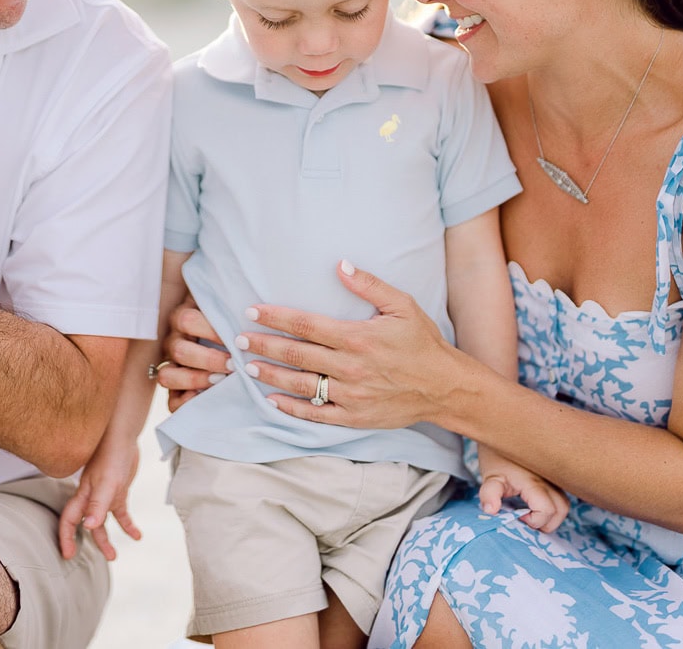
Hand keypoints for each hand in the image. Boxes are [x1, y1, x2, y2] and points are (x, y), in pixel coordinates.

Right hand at [57, 434, 142, 561]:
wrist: (124, 434)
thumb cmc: (112, 455)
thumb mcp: (107, 482)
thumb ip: (97, 504)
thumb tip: (89, 526)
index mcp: (84, 495)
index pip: (69, 520)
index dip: (66, 537)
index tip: (68, 554)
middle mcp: (91, 497)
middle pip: (84, 524)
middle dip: (84, 542)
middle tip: (81, 558)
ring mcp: (105, 495)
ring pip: (102, 522)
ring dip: (105, 539)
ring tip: (113, 556)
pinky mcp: (118, 491)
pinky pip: (121, 513)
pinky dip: (127, 525)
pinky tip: (137, 536)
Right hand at [153, 297, 228, 410]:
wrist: (231, 347)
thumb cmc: (231, 324)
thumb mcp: (228, 310)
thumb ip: (230, 308)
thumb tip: (247, 309)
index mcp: (182, 319)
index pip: (188, 321)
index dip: (211, 331)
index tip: (236, 340)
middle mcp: (173, 342)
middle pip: (179, 351)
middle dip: (209, 360)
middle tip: (233, 364)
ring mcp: (170, 367)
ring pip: (167, 376)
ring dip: (195, 380)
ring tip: (220, 380)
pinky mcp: (176, 391)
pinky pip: (171, 402)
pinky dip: (187, 403)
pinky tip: (207, 397)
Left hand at [234, 261, 479, 430]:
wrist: (445, 387)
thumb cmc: (423, 343)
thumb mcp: (403, 306)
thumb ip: (369, 285)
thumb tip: (339, 265)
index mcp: (357, 337)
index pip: (306, 325)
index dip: (275, 317)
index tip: (251, 311)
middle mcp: (350, 367)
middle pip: (295, 354)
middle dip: (263, 345)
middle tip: (237, 339)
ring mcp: (350, 395)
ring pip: (300, 385)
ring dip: (270, 374)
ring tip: (247, 366)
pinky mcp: (354, 417)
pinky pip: (315, 414)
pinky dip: (290, 408)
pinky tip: (272, 399)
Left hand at [475, 446, 568, 532]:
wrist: (504, 433)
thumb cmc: (496, 456)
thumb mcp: (490, 476)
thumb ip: (489, 494)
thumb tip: (491, 511)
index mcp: (533, 482)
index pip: (547, 509)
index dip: (535, 520)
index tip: (519, 515)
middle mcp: (549, 480)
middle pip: (561, 510)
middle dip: (546, 522)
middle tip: (527, 518)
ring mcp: (554, 478)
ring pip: (565, 503)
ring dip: (551, 514)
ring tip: (532, 512)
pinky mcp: (554, 476)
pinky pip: (562, 495)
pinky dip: (553, 504)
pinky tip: (536, 503)